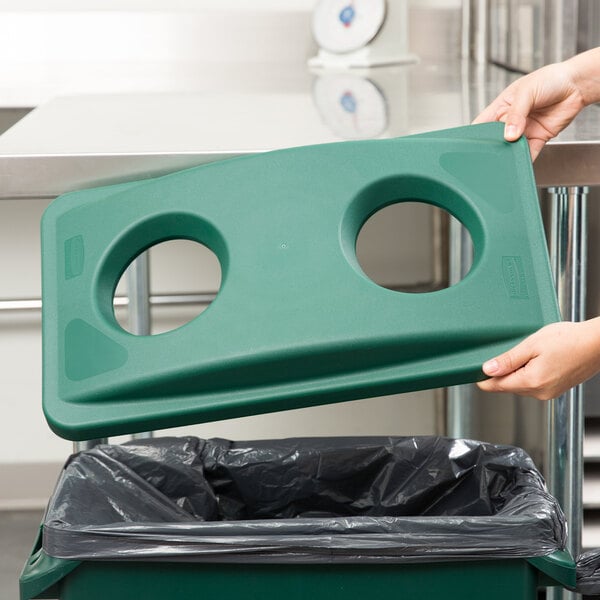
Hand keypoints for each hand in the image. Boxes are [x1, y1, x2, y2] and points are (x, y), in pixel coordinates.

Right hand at [473, 61, 585, 159]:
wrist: (577, 84)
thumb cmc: (550, 79)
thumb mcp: (527, 92)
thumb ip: (516, 114)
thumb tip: (509, 135)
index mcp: (502, 107)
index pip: (482, 124)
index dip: (476, 135)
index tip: (472, 145)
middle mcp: (510, 120)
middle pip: (496, 139)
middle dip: (493, 147)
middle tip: (491, 153)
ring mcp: (524, 131)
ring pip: (511, 148)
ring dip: (509, 154)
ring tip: (506, 158)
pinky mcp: (538, 138)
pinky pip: (529, 153)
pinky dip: (525, 160)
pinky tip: (520, 163)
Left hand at [477, 318, 599, 399]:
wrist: (597, 342)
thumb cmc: (570, 339)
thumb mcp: (532, 345)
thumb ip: (508, 359)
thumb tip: (487, 370)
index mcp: (531, 382)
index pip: (496, 386)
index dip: (482, 378)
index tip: (473, 371)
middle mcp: (540, 392)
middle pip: (508, 386)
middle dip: (502, 372)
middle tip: (502, 352)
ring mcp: (549, 392)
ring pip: (520, 385)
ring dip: (516, 371)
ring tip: (526, 352)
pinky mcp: (556, 389)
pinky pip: (533, 383)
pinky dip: (529, 372)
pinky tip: (537, 358)